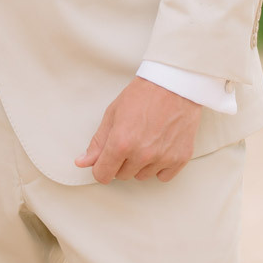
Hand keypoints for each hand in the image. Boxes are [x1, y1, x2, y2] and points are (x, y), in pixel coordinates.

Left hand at [75, 77, 201, 183]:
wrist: (173, 85)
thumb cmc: (142, 95)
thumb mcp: (112, 114)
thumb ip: (98, 142)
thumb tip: (83, 162)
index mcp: (121, 143)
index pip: (103, 175)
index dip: (101, 168)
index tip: (104, 161)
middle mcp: (142, 155)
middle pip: (122, 176)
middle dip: (121, 162)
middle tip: (129, 140)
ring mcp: (162, 158)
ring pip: (142, 176)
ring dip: (140, 164)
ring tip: (145, 139)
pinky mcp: (180, 159)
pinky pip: (162, 176)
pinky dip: (159, 166)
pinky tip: (159, 147)